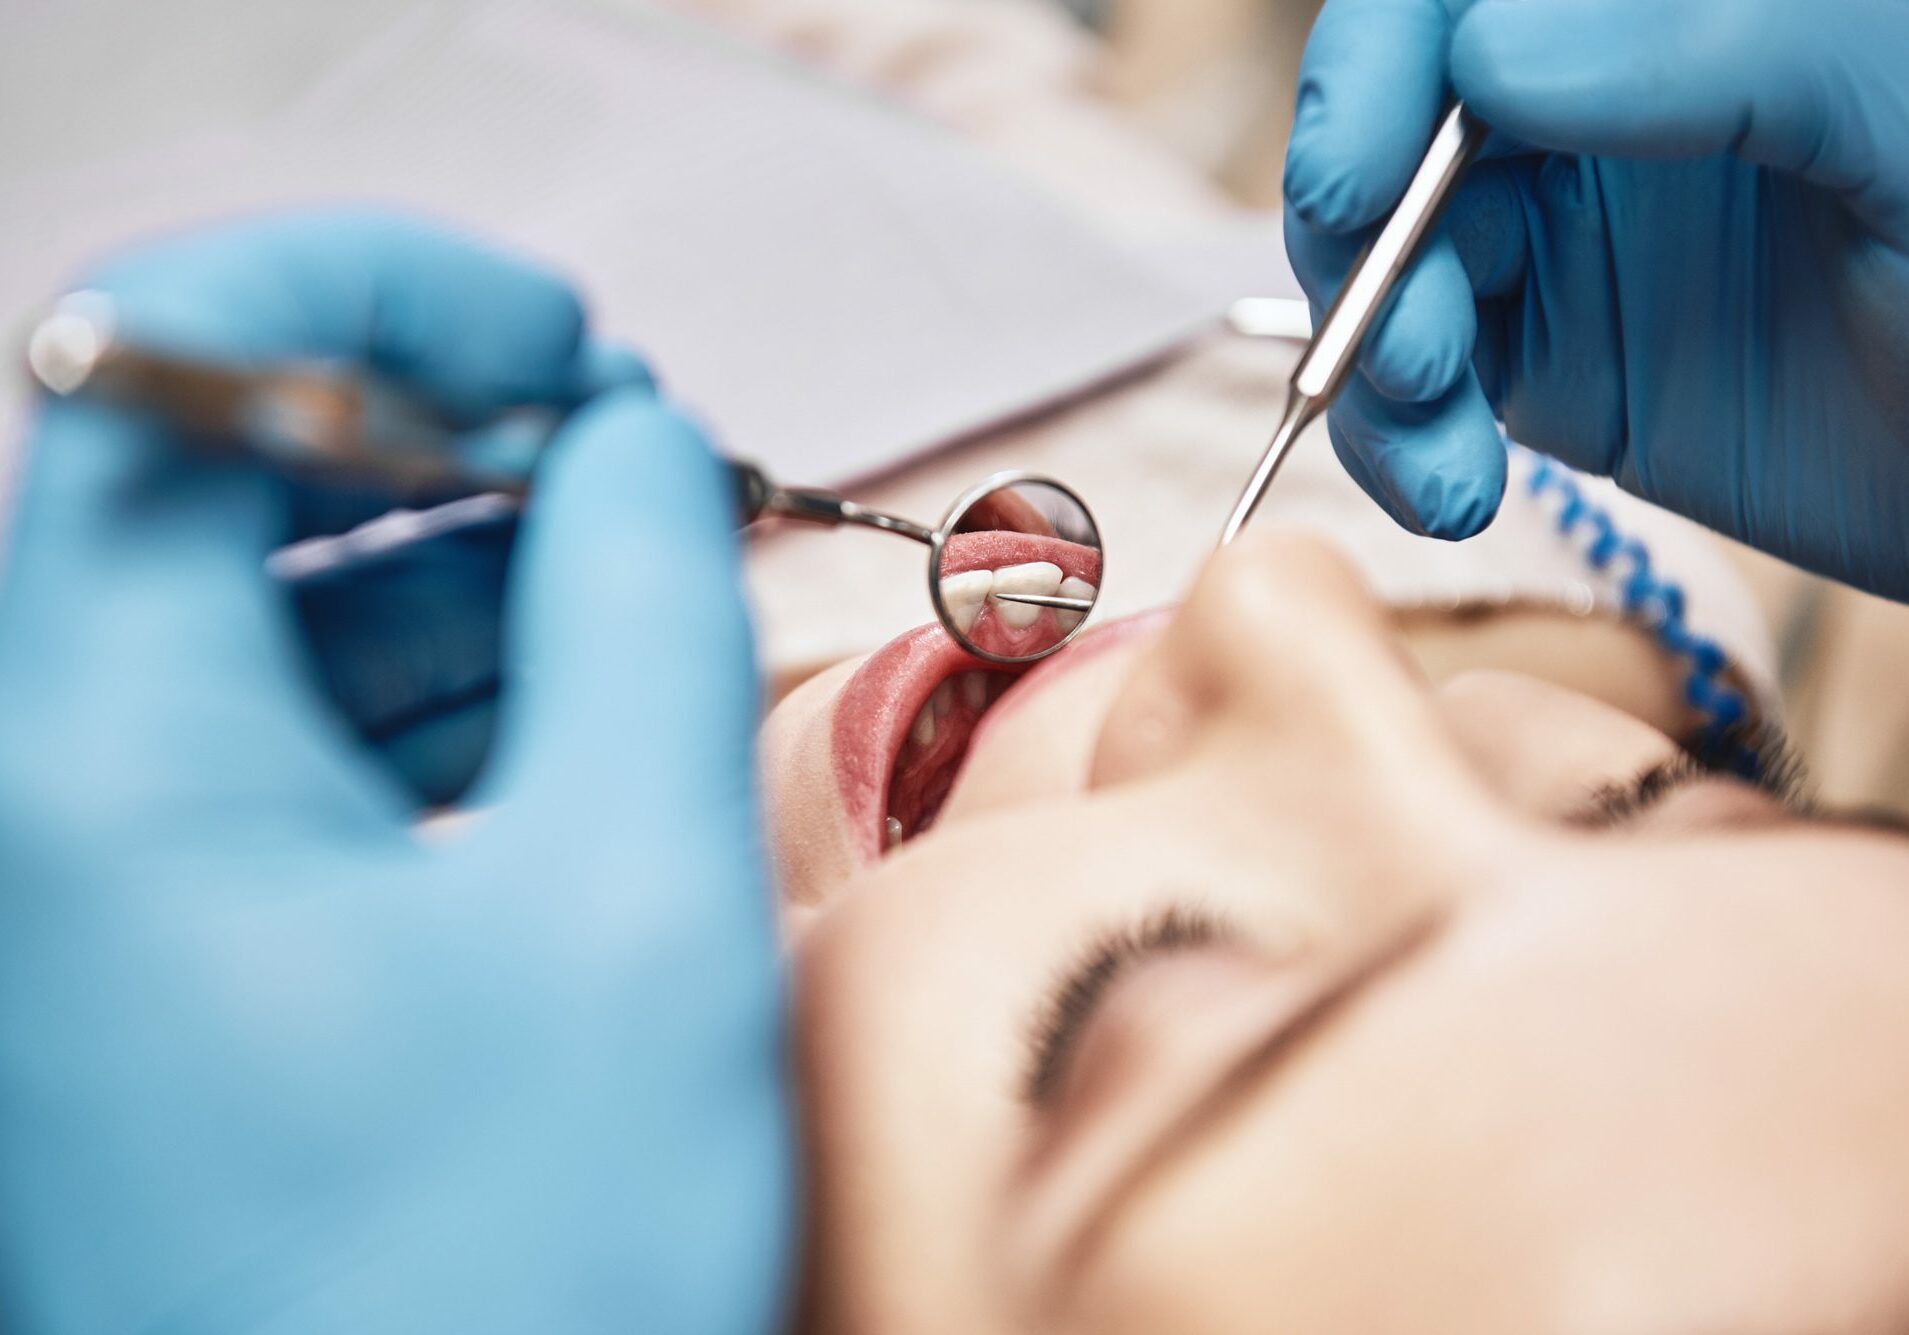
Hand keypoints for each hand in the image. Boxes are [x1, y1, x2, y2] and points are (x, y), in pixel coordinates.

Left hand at [0, 212, 789, 1330]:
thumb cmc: (508, 1292)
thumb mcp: (635, 898)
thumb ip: (640, 610)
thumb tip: (635, 444)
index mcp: (103, 762)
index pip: (165, 369)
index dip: (376, 295)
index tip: (554, 338)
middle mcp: (47, 803)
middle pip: (213, 480)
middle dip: (438, 423)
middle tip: (627, 443)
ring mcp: (97, 885)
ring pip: (256, 607)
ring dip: (452, 546)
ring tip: (630, 552)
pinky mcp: (169, 953)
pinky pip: (280, 733)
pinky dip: (429, 672)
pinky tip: (566, 681)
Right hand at [1281, 0, 1908, 598]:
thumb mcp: (1903, 114)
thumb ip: (1723, 42)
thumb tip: (1493, 52)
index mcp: (1678, 10)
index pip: (1459, 0)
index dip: (1375, 72)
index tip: (1352, 179)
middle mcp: (1600, 104)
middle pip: (1391, 137)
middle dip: (1368, 249)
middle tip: (1415, 351)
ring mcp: (1568, 234)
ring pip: (1387, 270)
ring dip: (1375, 369)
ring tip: (1443, 462)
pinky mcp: (1554, 361)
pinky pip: (1422, 387)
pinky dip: (1402, 443)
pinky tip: (1450, 490)